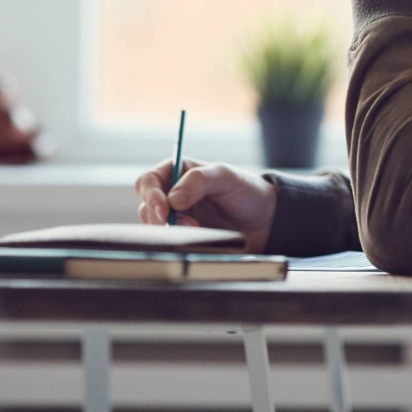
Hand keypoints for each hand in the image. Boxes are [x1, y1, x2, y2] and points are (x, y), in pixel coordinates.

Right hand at [134, 157, 277, 253]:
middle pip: (146, 203)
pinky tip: (196, 238)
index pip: (149, 179)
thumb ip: (200, 181)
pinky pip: (168, 239)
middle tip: (184, 224)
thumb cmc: (247, 192)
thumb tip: (172, 199)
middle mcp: (174, 192)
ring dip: (171, 229)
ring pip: (154, 224)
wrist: (265, 221)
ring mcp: (178, 216)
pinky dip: (177, 240)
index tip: (165, 210)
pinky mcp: (184, 236)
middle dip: (159, 215)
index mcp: (181, 171)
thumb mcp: (227, 178)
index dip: (151, 194)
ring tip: (198, 228)